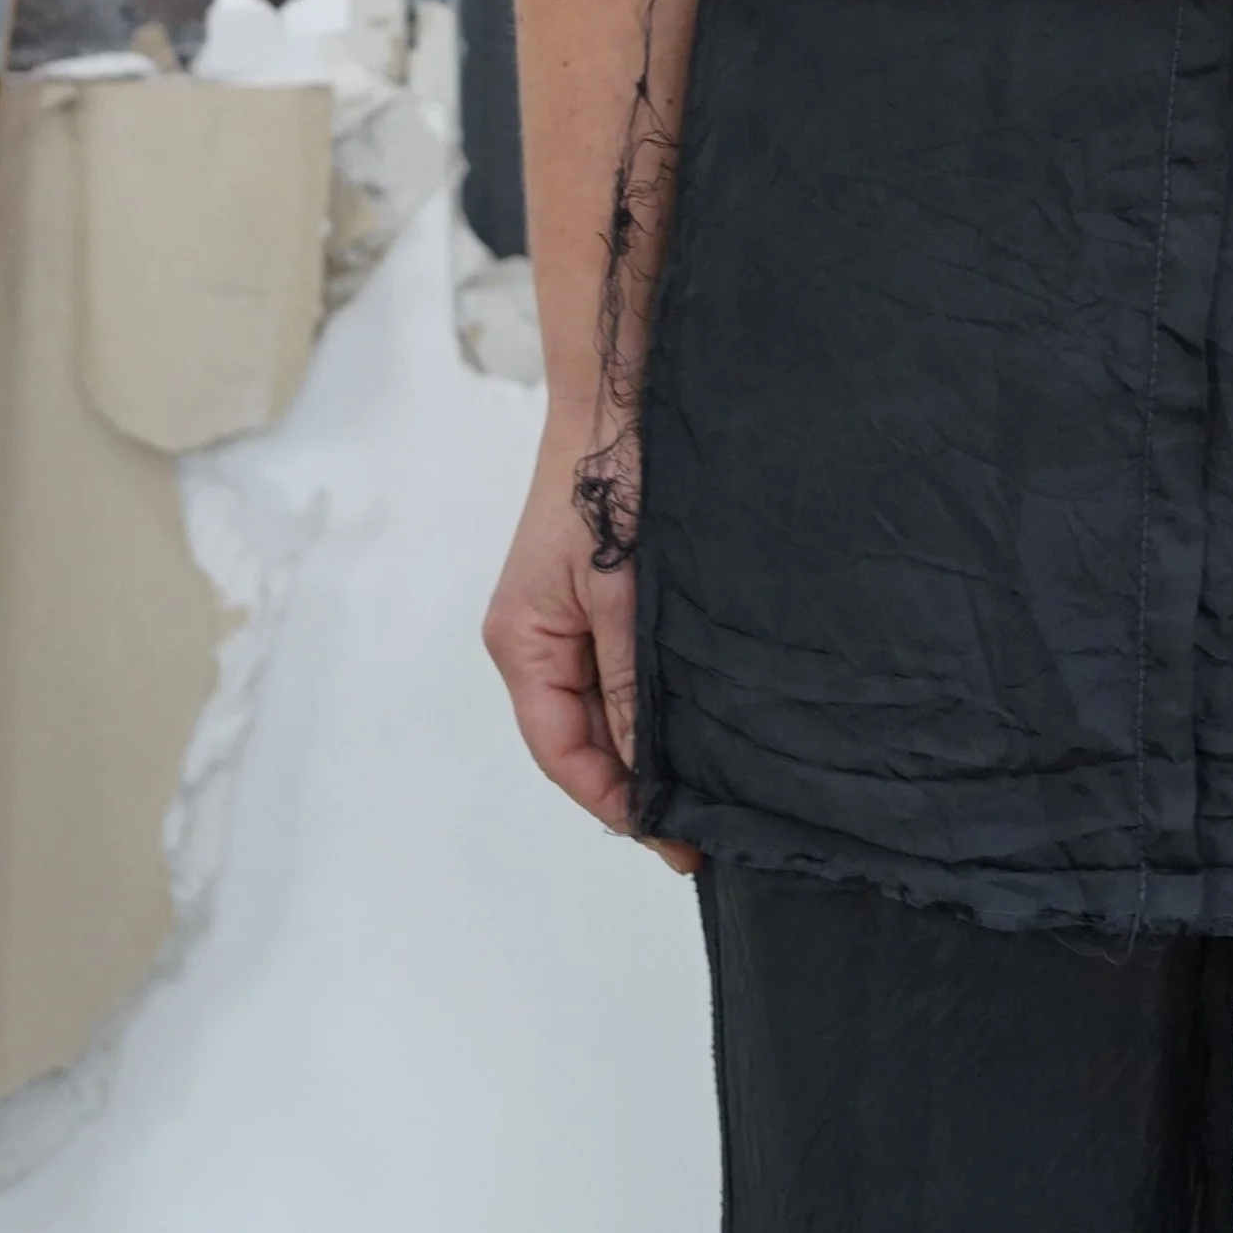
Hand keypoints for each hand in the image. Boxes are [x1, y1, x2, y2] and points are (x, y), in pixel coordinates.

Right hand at [483, 424, 699, 873]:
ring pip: (604, 707)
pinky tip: (700, 717)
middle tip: (704, 823)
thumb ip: (633, 684)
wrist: (621, 394)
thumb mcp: (624, 595)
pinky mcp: (596, 597)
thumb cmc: (611, 481)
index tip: (674, 837)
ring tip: (710, 781)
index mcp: (522, 645)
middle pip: (580, 737)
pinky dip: (652, 698)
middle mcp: (535, 641)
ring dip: (648, 742)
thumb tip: (649, 772)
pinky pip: (618, 670)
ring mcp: (564, 619)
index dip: (616, 801)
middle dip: (635, 781)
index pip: (562, 753)